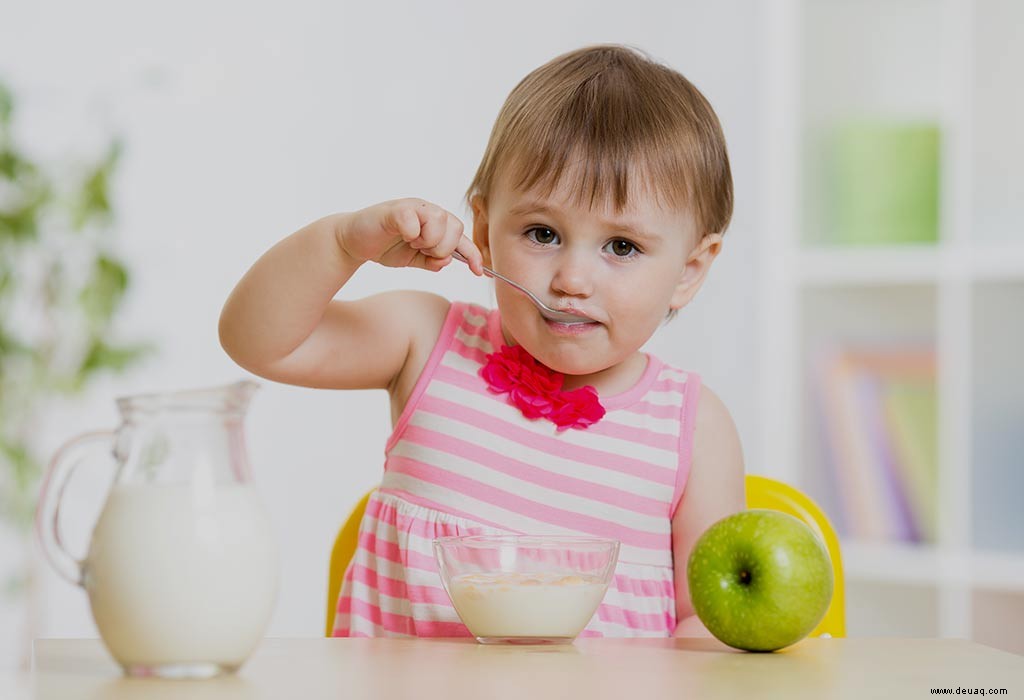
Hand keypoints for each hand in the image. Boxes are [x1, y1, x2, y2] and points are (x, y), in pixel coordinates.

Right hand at [336, 198, 483, 274]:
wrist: (354, 242)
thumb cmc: (385, 246)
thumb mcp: (414, 259)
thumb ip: (432, 261)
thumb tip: (447, 262)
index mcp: (435, 223)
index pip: (462, 238)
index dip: (472, 254)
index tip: (479, 272)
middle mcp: (427, 212)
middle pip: (456, 228)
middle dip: (442, 248)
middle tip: (421, 249)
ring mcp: (412, 207)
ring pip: (440, 220)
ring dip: (428, 240)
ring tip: (411, 242)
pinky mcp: (395, 209)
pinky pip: (414, 219)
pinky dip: (411, 232)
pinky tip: (402, 235)